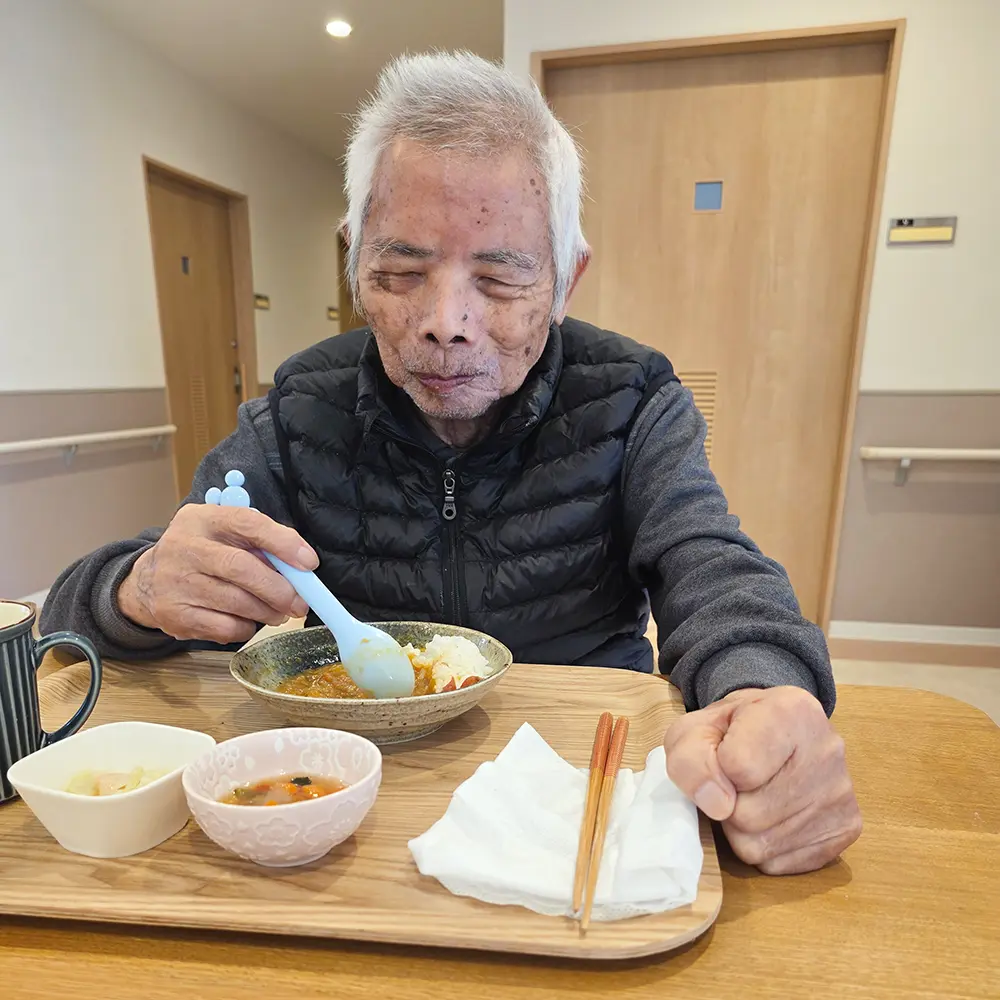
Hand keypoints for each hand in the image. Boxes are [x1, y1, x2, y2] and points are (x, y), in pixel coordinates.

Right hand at [118, 504, 317, 643]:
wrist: (144, 582)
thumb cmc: (200, 553)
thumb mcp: (222, 533)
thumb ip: (257, 542)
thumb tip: (299, 567)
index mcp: (202, 519)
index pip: (247, 524)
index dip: (283, 543)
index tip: (309, 563)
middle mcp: (184, 547)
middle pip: (241, 568)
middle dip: (279, 589)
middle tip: (299, 602)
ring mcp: (175, 583)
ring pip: (236, 602)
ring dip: (267, 611)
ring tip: (279, 612)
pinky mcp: (174, 615)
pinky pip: (224, 627)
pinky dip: (246, 627)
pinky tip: (248, 621)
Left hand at [664, 686, 861, 873]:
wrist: (776, 732)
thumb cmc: (730, 730)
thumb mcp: (695, 729)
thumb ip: (689, 757)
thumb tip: (716, 804)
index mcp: (790, 710)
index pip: (738, 767)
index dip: (715, 768)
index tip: (722, 754)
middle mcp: (827, 749)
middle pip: (748, 815)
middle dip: (728, 804)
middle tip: (735, 782)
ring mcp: (842, 793)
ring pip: (761, 844)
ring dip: (742, 829)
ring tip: (752, 795)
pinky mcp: (846, 829)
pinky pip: (780, 862)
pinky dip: (765, 846)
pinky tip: (772, 814)